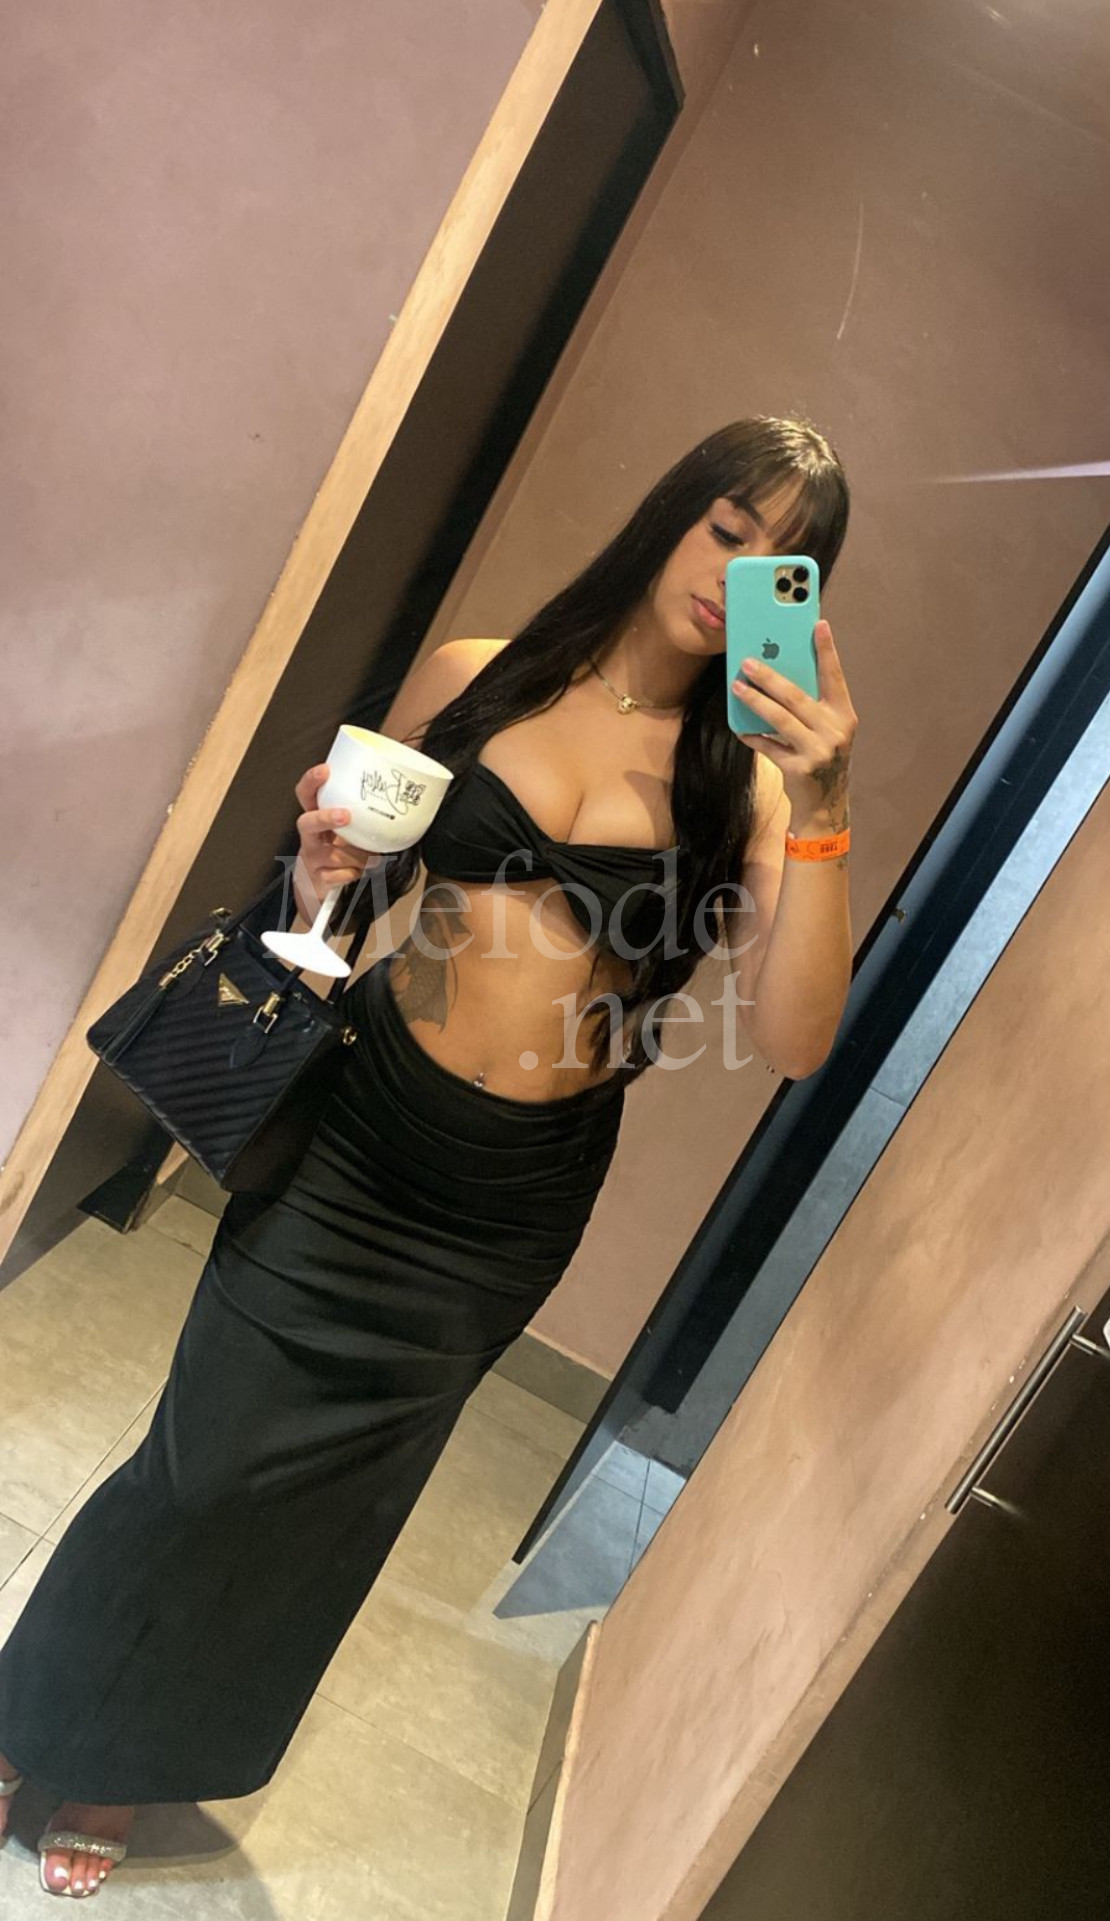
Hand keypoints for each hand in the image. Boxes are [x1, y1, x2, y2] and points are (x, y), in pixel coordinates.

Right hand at [293, 763, 380, 920]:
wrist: (316, 884)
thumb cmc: (334, 850)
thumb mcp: (341, 830)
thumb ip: (357, 816)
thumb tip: (392, 801)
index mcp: (314, 818)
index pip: (305, 794)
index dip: (312, 781)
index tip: (325, 770)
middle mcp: (309, 837)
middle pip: (307, 823)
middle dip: (326, 818)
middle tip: (345, 815)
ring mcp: (311, 858)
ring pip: (337, 855)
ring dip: (359, 856)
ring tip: (371, 856)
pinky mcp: (318, 879)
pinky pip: (343, 875)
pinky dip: (356, 873)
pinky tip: (359, 871)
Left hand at [731, 618, 857, 824]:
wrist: (824, 802)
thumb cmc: (821, 755)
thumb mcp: (827, 728)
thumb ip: (812, 704)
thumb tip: (779, 670)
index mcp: (844, 715)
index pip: (834, 676)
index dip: (827, 650)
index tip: (818, 624)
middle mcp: (835, 731)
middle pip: (797, 697)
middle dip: (770, 676)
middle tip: (747, 662)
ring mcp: (818, 751)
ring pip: (779, 719)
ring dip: (755, 701)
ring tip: (737, 687)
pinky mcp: (798, 769)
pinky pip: (768, 747)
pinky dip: (752, 736)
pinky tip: (740, 727)